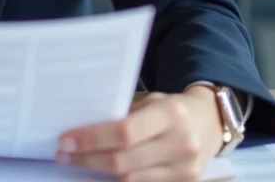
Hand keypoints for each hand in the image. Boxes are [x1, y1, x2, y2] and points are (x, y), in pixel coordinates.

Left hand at [56, 89, 223, 181]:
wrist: (210, 122)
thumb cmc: (172, 108)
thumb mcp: (152, 101)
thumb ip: (125, 115)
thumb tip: (83, 128)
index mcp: (171, 114)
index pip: (124, 132)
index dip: (92, 139)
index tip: (66, 141)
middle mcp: (181, 143)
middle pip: (123, 160)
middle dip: (88, 159)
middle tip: (64, 154)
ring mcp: (185, 168)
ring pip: (130, 179)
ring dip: (98, 172)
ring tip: (78, 162)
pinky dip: (119, 181)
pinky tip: (102, 173)